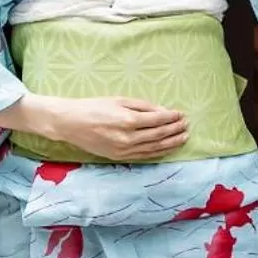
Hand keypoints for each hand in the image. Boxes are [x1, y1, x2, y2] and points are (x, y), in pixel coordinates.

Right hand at [45, 96, 189, 161]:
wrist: (70, 123)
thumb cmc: (93, 107)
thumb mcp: (118, 100)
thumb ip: (142, 106)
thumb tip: (162, 111)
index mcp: (128, 120)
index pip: (158, 120)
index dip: (172, 117)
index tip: (181, 114)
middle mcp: (128, 137)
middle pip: (159, 135)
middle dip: (175, 130)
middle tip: (187, 125)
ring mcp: (124, 150)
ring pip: (155, 148)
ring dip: (171, 142)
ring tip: (183, 137)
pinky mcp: (120, 157)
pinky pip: (145, 156)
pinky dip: (159, 152)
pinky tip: (168, 148)